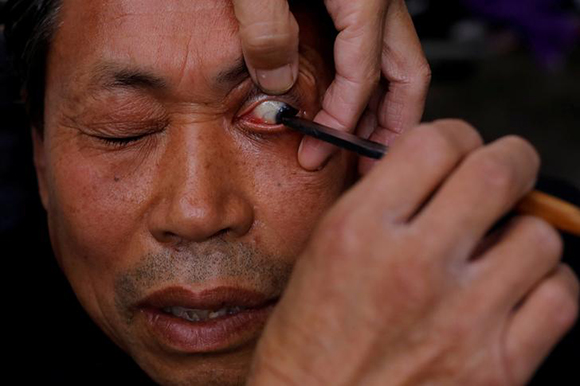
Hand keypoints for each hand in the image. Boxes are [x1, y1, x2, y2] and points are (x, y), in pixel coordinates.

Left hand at [232, 0, 430, 172]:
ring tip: (358, 143)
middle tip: (368, 166)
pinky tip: (343, 100)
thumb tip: (277, 84)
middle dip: (392, 127)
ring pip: (396, 63)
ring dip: (382, 107)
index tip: (317, 152)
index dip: (342, 122)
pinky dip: (366, 81)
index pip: (364, 78)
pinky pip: (375, 48)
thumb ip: (267, 30)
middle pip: (406, 75)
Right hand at [248, 120, 578, 384]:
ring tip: (499, 250)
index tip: (459, 150)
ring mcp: (462, 319)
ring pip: (540, 236)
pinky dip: (546, 286)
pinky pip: (561, 298)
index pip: (437, 143)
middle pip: (500, 172)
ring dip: (524, 233)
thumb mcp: (324, 250)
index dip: (456, 136)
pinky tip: (516, 292)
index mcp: (360, 230)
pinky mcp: (497, 369)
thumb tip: (439, 169)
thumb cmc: (311, 338)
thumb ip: (381, 200)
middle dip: (510, 161)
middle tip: (503, 174)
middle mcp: (413, 267)